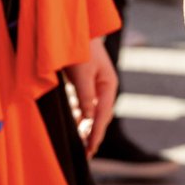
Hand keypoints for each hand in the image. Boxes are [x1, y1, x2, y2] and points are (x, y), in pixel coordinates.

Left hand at [65, 37, 116, 156]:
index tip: (90, 149)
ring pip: (92, 112)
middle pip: (100, 115)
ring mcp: (95, 85)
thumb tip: (88, 119)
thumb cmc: (81, 50)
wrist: (75, 30)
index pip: (103, 114)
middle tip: (85, 153)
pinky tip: (75, 125)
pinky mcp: (85, 84)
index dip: (96, 133)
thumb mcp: (83, 75)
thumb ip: (86, 97)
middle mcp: (104, 87)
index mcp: (109, 84)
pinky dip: (81, 116)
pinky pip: (85, 105)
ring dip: (86, 126)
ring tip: (80, 144)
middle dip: (93, 133)